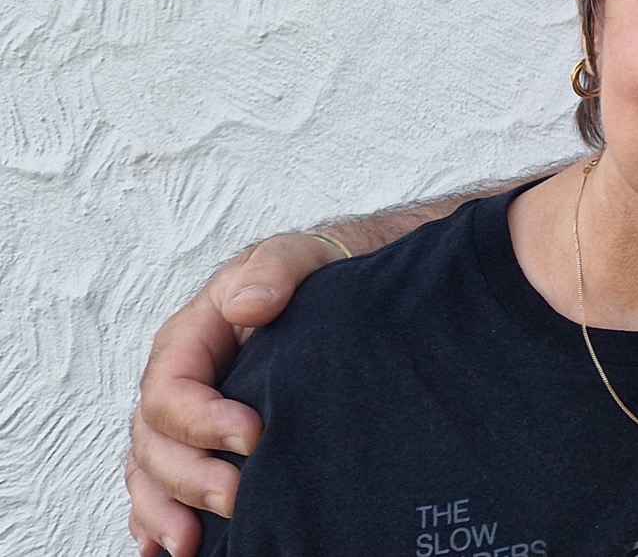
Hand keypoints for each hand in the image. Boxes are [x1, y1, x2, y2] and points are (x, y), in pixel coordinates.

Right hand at [126, 233, 344, 556]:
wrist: (341, 285)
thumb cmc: (314, 271)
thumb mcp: (300, 255)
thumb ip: (276, 268)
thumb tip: (247, 304)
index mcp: (192, 336)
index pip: (171, 388)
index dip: (202, 420)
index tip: (254, 435)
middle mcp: (179, 380)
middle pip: (154, 440)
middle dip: (189, 477)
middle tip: (237, 499)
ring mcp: (186, 415)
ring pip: (150, 470)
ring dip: (164, 510)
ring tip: (191, 544)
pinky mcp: (202, 441)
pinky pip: (160, 484)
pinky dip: (156, 518)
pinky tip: (167, 547)